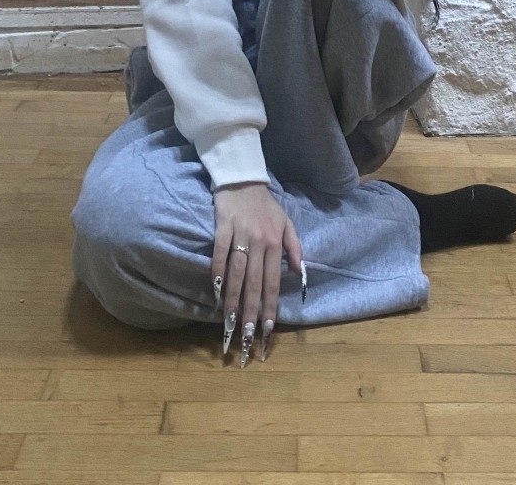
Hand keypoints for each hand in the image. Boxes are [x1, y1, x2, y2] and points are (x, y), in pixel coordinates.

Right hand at [212, 182, 301, 364]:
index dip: (270, 306)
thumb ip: (294, 248)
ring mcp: (239, 235)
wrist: (243, 179)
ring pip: (237, 273)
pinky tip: (216, 292)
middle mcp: (258, 241)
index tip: (267, 329)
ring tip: (231, 323)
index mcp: (274, 243)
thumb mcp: (287, 223)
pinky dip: (217, 272)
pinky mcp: (222, 227)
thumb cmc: (266, 205)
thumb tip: (299, 273)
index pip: (273, 281)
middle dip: (251, 311)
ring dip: (234, 299)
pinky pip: (219, 253)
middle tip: (248, 336)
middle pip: (255, 282)